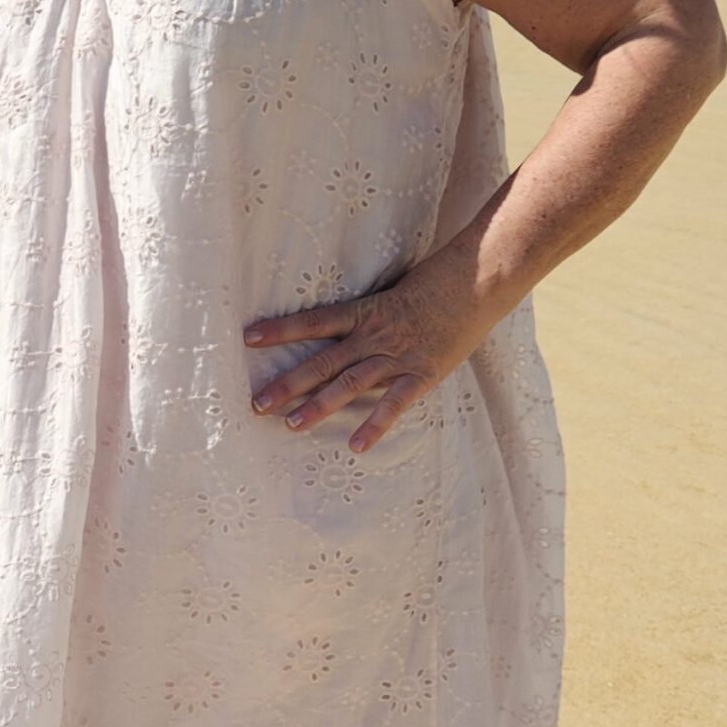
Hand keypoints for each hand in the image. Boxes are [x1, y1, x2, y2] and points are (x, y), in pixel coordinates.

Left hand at [243, 260, 502, 453]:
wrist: (478, 280)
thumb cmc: (437, 281)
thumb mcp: (394, 290)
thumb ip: (370, 311)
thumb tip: (346, 321)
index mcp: (365, 311)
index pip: (314, 321)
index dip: (281, 329)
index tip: (248, 339)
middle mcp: (374, 335)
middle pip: (322, 361)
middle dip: (288, 383)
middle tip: (256, 403)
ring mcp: (397, 355)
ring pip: (350, 384)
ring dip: (319, 406)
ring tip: (291, 426)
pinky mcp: (422, 373)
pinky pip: (394, 404)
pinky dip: (375, 426)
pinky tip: (355, 446)